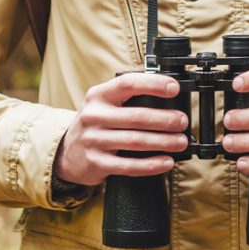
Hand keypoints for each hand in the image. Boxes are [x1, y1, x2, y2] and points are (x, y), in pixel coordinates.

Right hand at [54, 73, 188, 185]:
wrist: (66, 154)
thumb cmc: (94, 125)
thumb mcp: (102, 104)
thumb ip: (125, 98)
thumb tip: (166, 95)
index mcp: (98, 96)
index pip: (128, 84)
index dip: (153, 84)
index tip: (174, 88)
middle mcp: (94, 116)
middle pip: (137, 117)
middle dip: (165, 119)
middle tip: (182, 122)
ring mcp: (94, 141)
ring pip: (136, 142)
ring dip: (164, 142)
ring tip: (181, 142)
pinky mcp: (97, 163)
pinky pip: (129, 165)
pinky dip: (151, 165)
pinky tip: (166, 161)